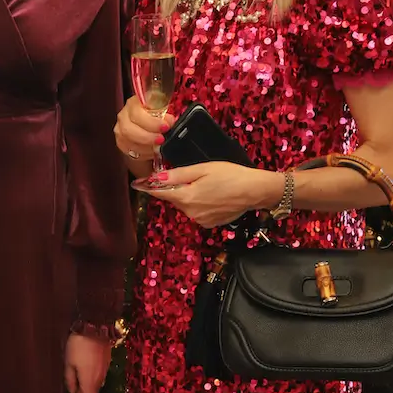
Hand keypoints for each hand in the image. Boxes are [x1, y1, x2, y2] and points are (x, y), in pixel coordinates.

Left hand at [64, 333, 111, 392]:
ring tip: (74, 372)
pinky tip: (82, 365)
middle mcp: (100, 380)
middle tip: (70, 383)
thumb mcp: (69, 363)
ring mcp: (104, 372)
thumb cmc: (78, 345)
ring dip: (85, 385)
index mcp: (90, 382)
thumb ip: (70, 381)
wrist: (95, 327)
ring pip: (95, 387)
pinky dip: (90, 377)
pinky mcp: (106, 364)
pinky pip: (98, 377)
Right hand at [114, 94, 171, 163]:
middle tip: (161, 139)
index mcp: (134, 103)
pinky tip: (152, 151)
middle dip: (147, 137)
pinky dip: (143, 153)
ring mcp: (120, 130)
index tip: (165, 127)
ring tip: (159, 146)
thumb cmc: (156, 115)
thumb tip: (169, 121)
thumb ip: (165, 114)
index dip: (151, 122)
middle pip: (128, 130)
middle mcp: (124, 116)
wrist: (149, 124)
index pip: (136, 113)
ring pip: (128, 142)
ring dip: (146, 147)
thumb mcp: (163, 109)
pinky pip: (130, 151)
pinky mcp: (121, 143)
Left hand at [133, 161, 280, 228]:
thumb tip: (156, 179)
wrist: (254, 191)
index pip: (160, 193)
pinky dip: (200, 204)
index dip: (149, 187)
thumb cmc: (230, 174)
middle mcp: (190, 212)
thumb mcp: (203, 169)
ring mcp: (200, 220)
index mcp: (186, 197)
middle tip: (194, 176)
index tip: (137, 184)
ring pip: (186, 206)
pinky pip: (197, 212)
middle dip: (177, 189)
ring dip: (190, 196)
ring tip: (208, 185)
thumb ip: (178, 175)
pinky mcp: (209, 224)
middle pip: (174, 199)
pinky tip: (214, 196)